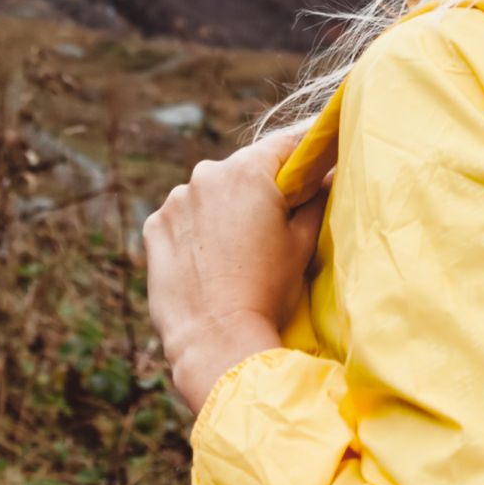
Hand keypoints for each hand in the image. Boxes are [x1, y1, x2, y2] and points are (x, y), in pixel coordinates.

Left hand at [143, 125, 330, 410]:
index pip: (284, 145)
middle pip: (242, 170)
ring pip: (208, 193)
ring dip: (222, 210)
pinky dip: (193, 230)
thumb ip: (318, 201)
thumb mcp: (303, 244)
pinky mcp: (153, 227)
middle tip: (271, 228)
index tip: (310, 175)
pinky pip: (181, 217)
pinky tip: (207, 262)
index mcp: (247, 172)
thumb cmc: (267, 291)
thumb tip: (329, 177)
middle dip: (258, 190)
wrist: (215, 339)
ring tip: (234, 253)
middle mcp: (205, 174)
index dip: (302, 159)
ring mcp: (174, 201)